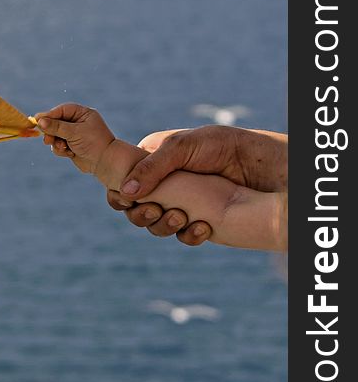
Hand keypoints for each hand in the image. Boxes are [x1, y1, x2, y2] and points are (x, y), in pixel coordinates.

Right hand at [35, 103, 114, 175]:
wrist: (105, 163)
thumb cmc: (93, 143)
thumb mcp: (75, 132)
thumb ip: (56, 127)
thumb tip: (39, 121)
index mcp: (83, 114)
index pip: (62, 110)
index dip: (50, 115)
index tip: (37, 119)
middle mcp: (78, 123)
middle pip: (57, 122)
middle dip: (51, 131)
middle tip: (46, 138)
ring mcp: (74, 135)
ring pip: (55, 135)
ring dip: (56, 142)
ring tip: (61, 147)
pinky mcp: (71, 146)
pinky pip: (58, 145)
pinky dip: (60, 150)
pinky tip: (69, 153)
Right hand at [108, 125, 287, 245]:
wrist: (262, 165)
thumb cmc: (221, 145)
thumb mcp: (182, 146)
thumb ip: (151, 167)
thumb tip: (124, 192)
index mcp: (151, 162)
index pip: (122, 182)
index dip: (120, 194)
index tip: (124, 200)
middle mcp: (163, 184)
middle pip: (135, 209)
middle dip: (141, 213)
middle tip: (156, 209)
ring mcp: (180, 203)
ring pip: (155, 225)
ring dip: (163, 225)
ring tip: (180, 216)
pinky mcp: (198, 221)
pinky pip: (183, 236)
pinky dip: (189, 234)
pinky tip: (202, 226)